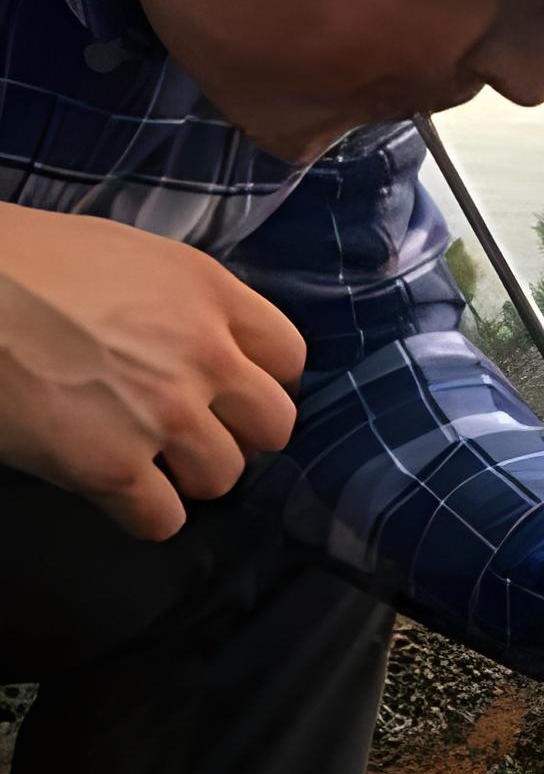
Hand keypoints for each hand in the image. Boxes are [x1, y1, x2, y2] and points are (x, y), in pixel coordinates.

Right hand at [0, 203, 305, 539]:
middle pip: (274, 426)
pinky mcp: (113, 465)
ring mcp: (163, 413)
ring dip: (188, 477)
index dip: (261, 380)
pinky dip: (141, 514)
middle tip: (191, 431)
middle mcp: (201, 353)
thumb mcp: (121, 253)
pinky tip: (113, 489)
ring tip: (143, 457)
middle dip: (237, 435)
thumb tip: (209, 338)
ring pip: (223, 478)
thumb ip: (181, 300)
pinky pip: (163, 520)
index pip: (288, 356)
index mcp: (206, 291)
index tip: (231, 391)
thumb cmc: (17, 261)